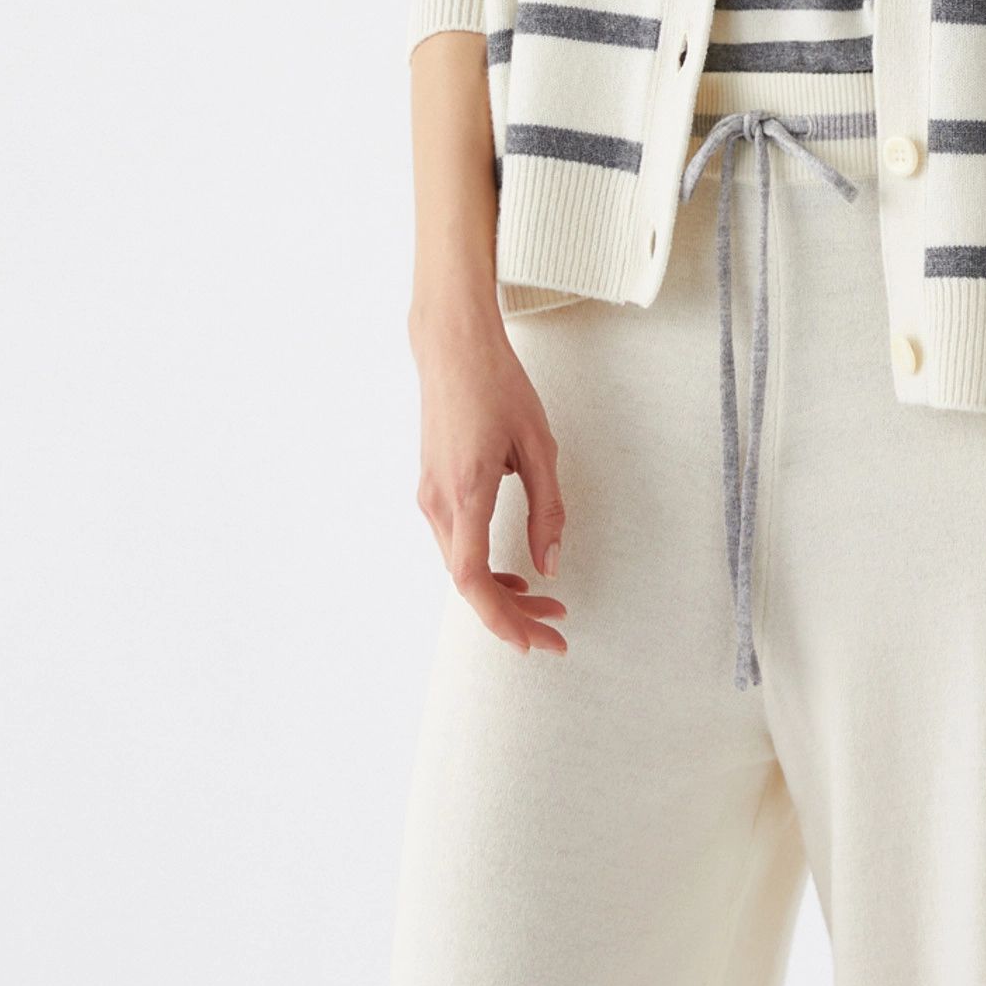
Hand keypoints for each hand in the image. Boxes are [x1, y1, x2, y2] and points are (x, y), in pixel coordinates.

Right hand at [409, 301, 569, 655]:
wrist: (452, 345)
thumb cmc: (497, 384)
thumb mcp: (539, 444)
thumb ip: (547, 508)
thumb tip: (549, 566)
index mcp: (466, 492)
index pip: (473, 580)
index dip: (503, 619)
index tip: (538, 640)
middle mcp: (438, 502)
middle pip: (468, 582)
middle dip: (512, 614)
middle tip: (556, 629)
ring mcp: (429, 496)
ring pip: (460, 566)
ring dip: (500, 592)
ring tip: (544, 604)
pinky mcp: (432, 487)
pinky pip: (456, 543)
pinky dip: (484, 567)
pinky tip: (514, 570)